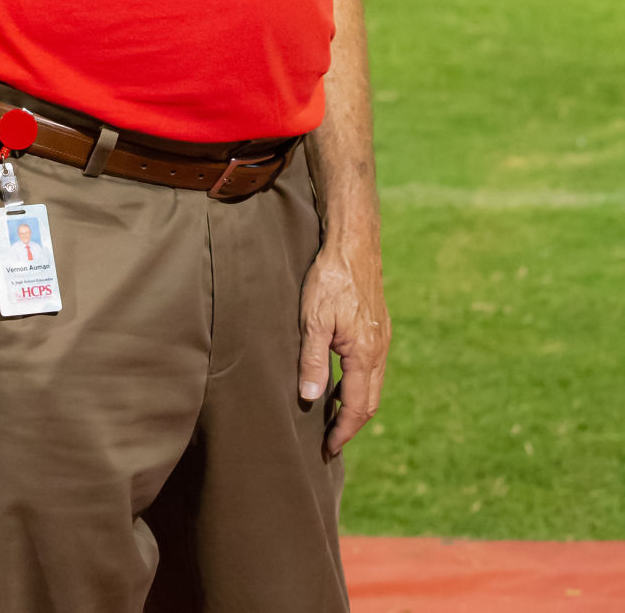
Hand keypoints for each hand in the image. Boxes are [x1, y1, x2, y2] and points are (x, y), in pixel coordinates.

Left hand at [298, 239, 390, 454]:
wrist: (354, 243)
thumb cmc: (330, 278)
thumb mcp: (313, 320)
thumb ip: (313, 361)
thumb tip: (311, 399)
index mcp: (365, 354)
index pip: (357, 407)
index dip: (342, 431)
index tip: (327, 449)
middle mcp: (379, 350)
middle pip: (369, 401)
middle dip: (351, 424)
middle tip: (330, 441)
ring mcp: (382, 338)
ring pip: (373, 385)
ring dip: (354, 404)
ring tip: (332, 416)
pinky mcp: (378, 327)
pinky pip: (371, 367)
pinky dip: (357, 383)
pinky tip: (338, 380)